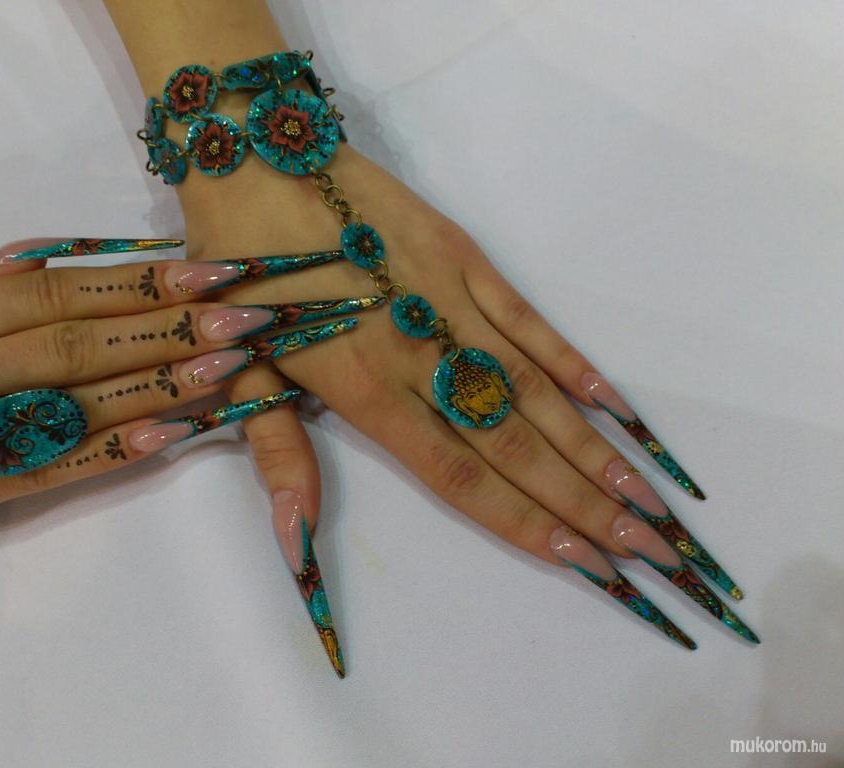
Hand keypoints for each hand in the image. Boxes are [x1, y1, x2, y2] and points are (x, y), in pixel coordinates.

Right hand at [0, 243, 342, 547]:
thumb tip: (38, 260)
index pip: (58, 289)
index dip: (141, 280)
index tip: (209, 271)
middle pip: (79, 341)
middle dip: (173, 326)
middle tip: (249, 316)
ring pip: (71, 404)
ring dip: (159, 385)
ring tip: (230, 369)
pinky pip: (40, 471)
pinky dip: (108, 451)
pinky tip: (167, 436)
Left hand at [174, 143, 752, 643]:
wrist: (253, 161)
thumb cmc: (239, 274)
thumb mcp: (242, 372)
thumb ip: (280, 458)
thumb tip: (296, 542)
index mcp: (363, 393)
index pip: (456, 475)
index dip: (521, 521)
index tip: (582, 564)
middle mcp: (418, 357)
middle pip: (511, 442)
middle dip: (581, 502)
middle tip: (647, 548)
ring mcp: (449, 303)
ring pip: (532, 388)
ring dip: (591, 446)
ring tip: (644, 496)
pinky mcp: (462, 256)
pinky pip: (527, 319)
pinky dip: (573, 364)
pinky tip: (615, 406)